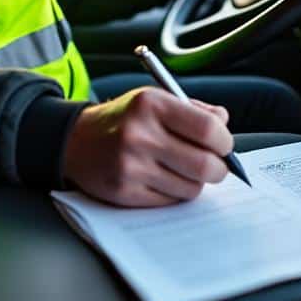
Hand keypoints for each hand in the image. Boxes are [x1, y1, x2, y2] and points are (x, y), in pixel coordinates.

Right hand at [62, 88, 233, 206]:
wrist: (75, 140)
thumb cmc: (124, 119)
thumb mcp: (155, 99)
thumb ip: (193, 109)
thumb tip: (224, 122)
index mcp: (151, 104)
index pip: (207, 129)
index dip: (224, 141)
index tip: (223, 145)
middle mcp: (140, 134)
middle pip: (204, 165)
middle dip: (218, 169)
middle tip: (215, 166)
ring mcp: (131, 166)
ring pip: (190, 187)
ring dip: (195, 182)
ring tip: (182, 170)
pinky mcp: (124, 192)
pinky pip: (170, 201)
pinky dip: (174, 193)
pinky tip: (163, 179)